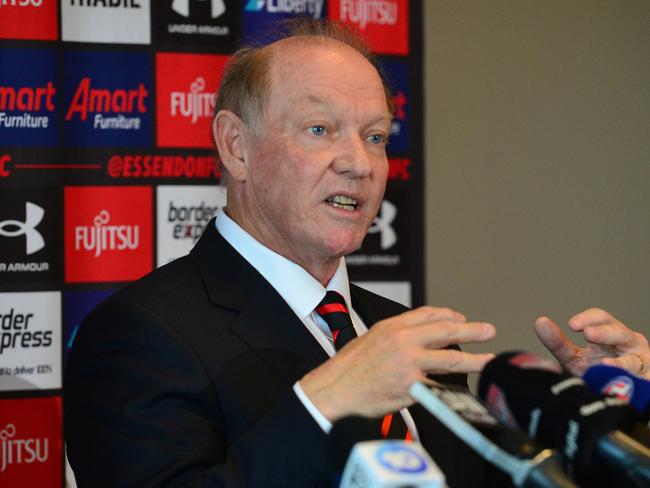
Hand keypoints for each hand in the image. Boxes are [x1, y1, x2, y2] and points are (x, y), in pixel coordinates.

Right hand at [300, 306, 495, 420]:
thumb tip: (418, 338)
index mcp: (393, 327)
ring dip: (474, 360)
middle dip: (472, 331)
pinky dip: (450, 387)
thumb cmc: (349, 367)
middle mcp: (403, 342)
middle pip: (446, 332)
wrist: (336, 389)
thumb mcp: (371, 338)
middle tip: (488, 331)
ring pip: (450, 360)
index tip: (462, 320)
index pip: (429, 314)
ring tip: (488, 360)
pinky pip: (437, 386)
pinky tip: (461, 389)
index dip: (450, 316)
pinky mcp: (412, 388)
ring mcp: (410, 365)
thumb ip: (396, 335)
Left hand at [534, 308, 648, 378]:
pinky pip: (639, 381)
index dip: (588, 319)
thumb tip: (540, 322)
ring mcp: (641, 363)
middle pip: (619, 333)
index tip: (572, 325)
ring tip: (603, 363)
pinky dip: (628, 382)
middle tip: (588, 334)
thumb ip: (559, 343)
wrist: (618, 398)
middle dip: (604, 333)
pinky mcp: (647, 382)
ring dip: (619, 361)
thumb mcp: (576, 358)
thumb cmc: (599, 373)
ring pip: (633, 359)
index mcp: (611, 334)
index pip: (602, 318)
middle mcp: (629, 344)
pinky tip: (617, 385)